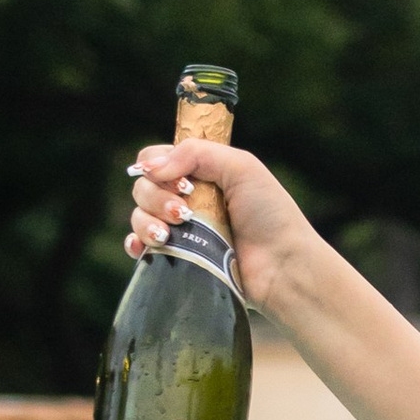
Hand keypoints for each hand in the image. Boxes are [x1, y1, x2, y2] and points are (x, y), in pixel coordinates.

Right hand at [126, 137, 314, 311]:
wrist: (282, 266)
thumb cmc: (270, 214)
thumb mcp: (241, 167)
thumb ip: (196, 153)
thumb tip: (148, 166)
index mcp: (200, 172)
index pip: (156, 158)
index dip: (158, 166)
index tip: (182, 183)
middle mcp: (187, 198)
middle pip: (143, 187)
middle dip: (155, 197)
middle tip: (184, 212)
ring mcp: (181, 229)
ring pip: (139, 216)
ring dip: (146, 221)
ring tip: (169, 234)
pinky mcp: (180, 257)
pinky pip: (140, 247)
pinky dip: (136, 244)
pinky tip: (148, 247)